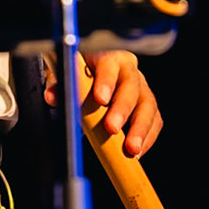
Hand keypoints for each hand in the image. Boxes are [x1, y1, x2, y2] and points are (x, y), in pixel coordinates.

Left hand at [43, 50, 163, 157]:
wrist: (92, 71)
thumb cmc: (82, 72)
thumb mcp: (68, 74)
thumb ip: (60, 84)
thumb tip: (53, 96)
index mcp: (108, 57)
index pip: (109, 65)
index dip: (106, 81)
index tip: (100, 99)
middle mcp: (129, 70)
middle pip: (131, 86)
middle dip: (122, 109)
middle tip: (111, 128)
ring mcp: (141, 87)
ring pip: (148, 105)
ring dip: (140, 128)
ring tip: (132, 148)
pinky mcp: (147, 105)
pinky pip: (154, 120)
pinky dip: (147, 137)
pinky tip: (138, 151)